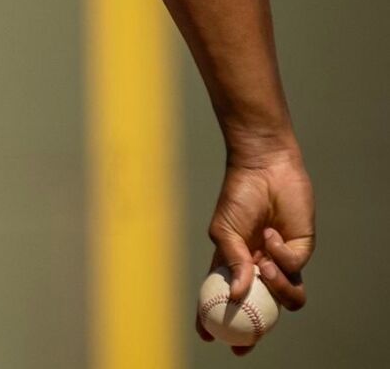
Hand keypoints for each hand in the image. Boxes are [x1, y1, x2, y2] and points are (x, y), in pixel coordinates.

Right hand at [197, 144, 313, 354]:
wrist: (265, 169)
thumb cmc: (238, 197)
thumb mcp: (224, 231)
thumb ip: (231, 263)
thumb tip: (237, 295)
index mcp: (235, 264)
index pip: (225, 297)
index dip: (215, 317)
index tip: (207, 335)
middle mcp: (259, 268)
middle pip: (261, 309)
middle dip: (254, 329)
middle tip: (246, 341)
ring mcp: (282, 262)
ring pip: (286, 297)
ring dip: (276, 288)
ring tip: (264, 266)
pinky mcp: (302, 251)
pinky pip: (295, 269)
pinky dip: (281, 255)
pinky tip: (272, 234)